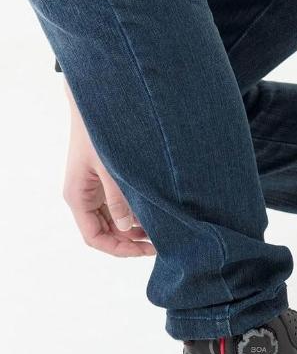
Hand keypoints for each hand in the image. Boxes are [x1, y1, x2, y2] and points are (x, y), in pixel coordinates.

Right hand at [62, 81, 155, 256]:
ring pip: (114, 223)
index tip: (147, 250)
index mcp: (78, 197)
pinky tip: (156, 214)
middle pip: (106, 234)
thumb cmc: (101, 132)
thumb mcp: (111, 168)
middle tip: (162, 242)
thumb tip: (129, 228)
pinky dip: (137, 215)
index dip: (120, 249)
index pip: (95, 238)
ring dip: (136, 230)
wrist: (100, 103)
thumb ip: (119, 199)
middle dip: (131, 242)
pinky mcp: (106, 183)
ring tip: (162, 230)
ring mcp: (95, 191)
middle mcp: (84, 198)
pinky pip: (120, 208)